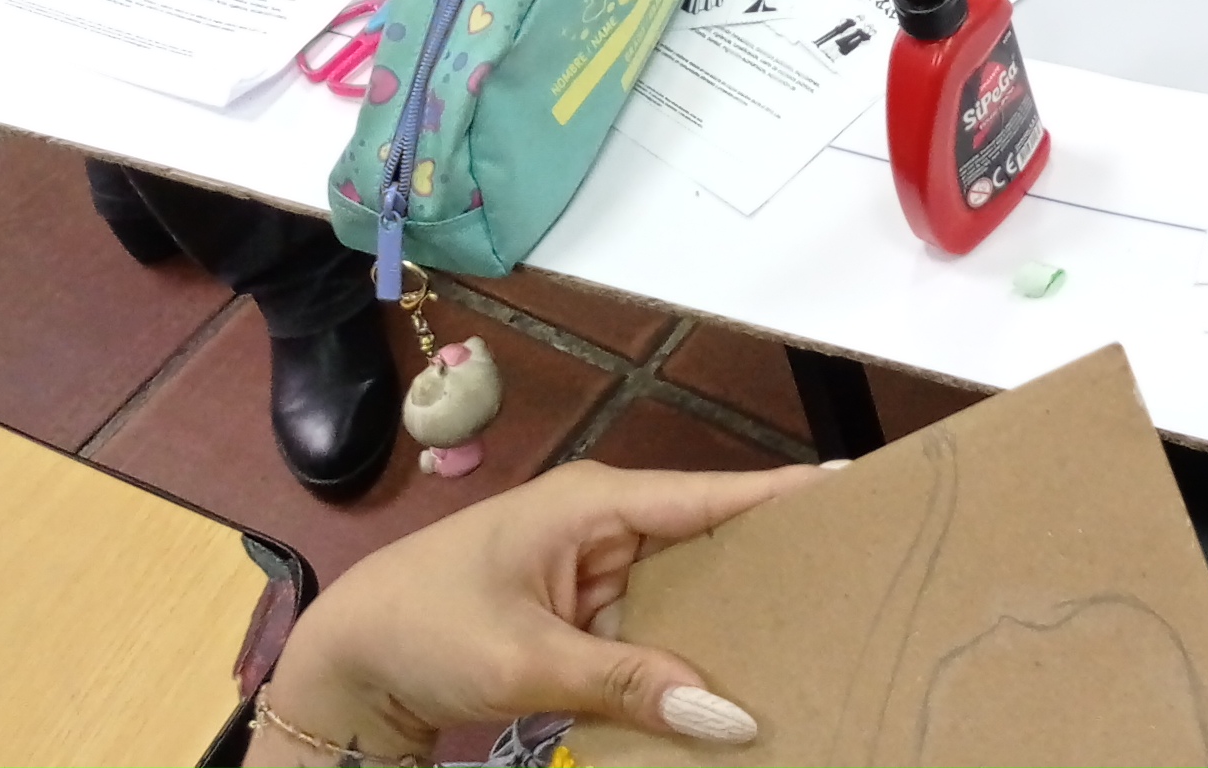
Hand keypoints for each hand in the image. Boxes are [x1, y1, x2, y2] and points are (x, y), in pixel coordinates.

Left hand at [257, 462, 830, 756]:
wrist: (350, 662)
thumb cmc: (426, 628)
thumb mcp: (526, 659)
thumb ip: (628, 685)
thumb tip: (727, 716)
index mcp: (597, 502)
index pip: (713, 493)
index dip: (785, 494)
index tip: (857, 491)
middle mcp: (606, 525)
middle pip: (711, 545)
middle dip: (769, 575)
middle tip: (852, 596)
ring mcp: (596, 572)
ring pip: (686, 600)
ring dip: (726, 632)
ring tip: (808, 650)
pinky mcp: (584, 616)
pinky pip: (653, 636)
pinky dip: (681, 666)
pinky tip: (724, 695)